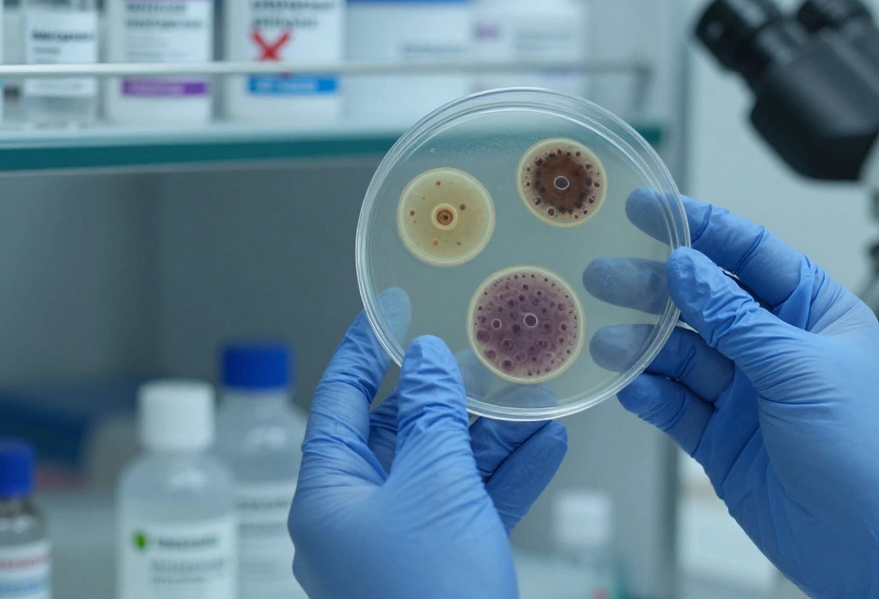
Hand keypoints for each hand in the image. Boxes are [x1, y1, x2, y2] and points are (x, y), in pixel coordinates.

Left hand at [288, 292, 567, 598]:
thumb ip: (430, 414)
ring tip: (534, 392)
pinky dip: (507, 478)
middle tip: (483, 353)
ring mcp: (401, 547)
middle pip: (397, 433)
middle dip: (447, 394)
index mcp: (329, 496)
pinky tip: (549, 444)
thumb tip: (424, 359)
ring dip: (491, 434)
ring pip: (444, 470)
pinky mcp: (443, 569)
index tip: (390, 308)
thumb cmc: (429, 592)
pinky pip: (472, 509)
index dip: (364, 349)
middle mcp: (357, 519)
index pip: (339, 401)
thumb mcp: (434, 484)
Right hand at [585, 191, 878, 598]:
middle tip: (606, 276)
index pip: (750, 252)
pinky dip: (650, 392)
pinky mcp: (720, 436)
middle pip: (703, 300)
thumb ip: (736, 317)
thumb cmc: (868, 455)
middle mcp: (775, 346)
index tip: (648, 208)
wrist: (870, 548)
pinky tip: (630, 385)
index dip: (699, 226)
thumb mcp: (800, 370)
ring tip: (608, 341)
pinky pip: (674, 403)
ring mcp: (745, 392)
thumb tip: (687, 266)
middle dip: (654, 287)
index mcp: (812, 313)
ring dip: (644, 344)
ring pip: (681, 352)